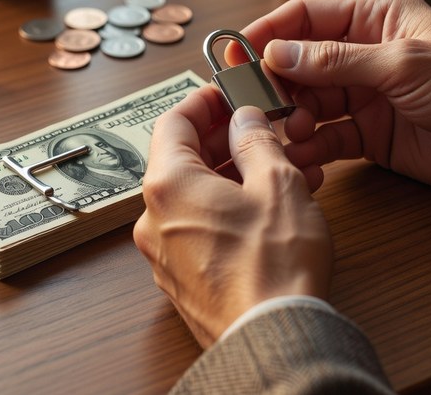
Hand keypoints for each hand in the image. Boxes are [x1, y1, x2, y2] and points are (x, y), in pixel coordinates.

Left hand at [133, 87, 331, 347]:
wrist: (273, 337)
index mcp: (167, 185)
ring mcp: (163, 252)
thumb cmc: (273, 265)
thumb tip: (245, 119)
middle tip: (257, 127)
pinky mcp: (181, 278)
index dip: (203, 102)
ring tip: (277, 167)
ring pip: (193, 195)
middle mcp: (153, 218)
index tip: (227, 93)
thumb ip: (256, 140)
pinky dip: (227, 207)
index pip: (172, 121)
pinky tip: (267, 206)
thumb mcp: (277, 182)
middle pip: (180, 159)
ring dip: (231, 174)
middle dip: (222, 139)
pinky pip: (198, 227)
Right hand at [235, 0, 430, 200]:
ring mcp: (365, 96)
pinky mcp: (371, 135)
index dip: (267, 33)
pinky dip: (310, 149)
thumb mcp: (403, 64)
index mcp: (375, 17)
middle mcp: (364, 53)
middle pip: (298, 63)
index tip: (233, 55)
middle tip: (253, 108)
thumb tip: (276, 53)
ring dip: (290, 121)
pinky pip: (327, 139)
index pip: (305, 16)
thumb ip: (335, 60)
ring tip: (286, 137)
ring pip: (308, 104)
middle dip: (274, 85)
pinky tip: (300, 158)